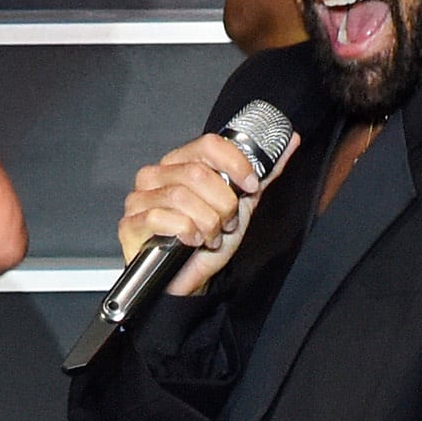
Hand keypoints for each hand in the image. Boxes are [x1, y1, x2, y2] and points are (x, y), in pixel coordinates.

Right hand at [119, 125, 291, 297]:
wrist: (192, 279)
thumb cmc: (209, 242)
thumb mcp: (242, 204)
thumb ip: (263, 173)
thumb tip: (290, 141)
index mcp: (181, 163)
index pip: (208, 144)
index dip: (235, 165)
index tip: (250, 186)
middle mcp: (157, 175)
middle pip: (198, 173)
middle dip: (223, 204)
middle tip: (226, 223)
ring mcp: (140, 198)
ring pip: (182, 196)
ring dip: (207, 223)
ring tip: (210, 236)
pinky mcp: (131, 223)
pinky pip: (162, 218)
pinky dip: (186, 233)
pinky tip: (191, 242)